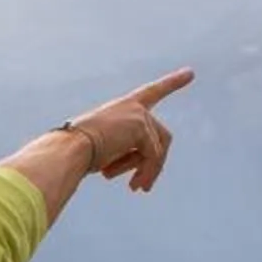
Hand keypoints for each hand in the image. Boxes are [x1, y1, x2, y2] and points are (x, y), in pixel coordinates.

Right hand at [61, 68, 192, 192]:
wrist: (71, 150)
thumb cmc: (80, 153)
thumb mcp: (107, 150)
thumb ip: (128, 152)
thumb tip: (147, 173)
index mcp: (122, 107)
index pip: (152, 92)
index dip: (172, 82)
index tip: (190, 73)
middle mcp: (133, 106)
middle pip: (161, 137)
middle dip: (154, 163)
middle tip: (140, 188)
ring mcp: (139, 115)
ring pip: (157, 149)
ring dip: (148, 171)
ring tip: (134, 188)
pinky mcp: (141, 127)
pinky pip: (153, 156)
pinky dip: (147, 173)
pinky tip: (134, 186)